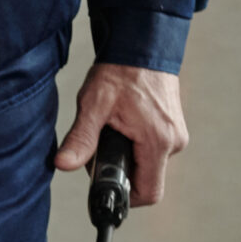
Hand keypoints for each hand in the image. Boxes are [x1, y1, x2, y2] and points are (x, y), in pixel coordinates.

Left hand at [54, 64, 188, 204]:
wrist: (142, 45)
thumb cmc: (122, 71)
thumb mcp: (94, 105)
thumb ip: (81, 139)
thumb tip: (63, 165)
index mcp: (157, 140)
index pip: (148, 194)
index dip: (124, 197)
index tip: (105, 183)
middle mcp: (174, 141)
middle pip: (148, 181)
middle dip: (122, 173)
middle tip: (103, 148)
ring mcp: (177, 134)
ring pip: (151, 166)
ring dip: (130, 159)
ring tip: (114, 130)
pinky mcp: (174, 127)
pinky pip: (156, 151)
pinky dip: (138, 147)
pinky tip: (126, 126)